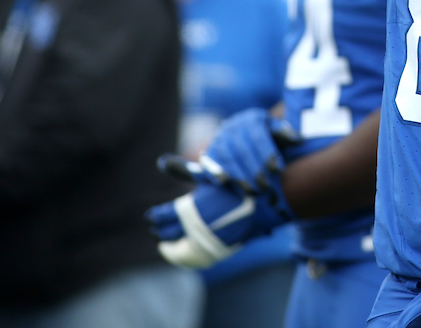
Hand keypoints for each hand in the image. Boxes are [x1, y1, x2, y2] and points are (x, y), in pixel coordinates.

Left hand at [145, 176, 291, 268]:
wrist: (269, 196)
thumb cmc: (238, 180)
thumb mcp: (211, 173)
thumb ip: (186, 171)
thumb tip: (161, 162)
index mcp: (193, 206)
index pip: (164, 216)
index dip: (156, 217)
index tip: (151, 216)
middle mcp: (199, 225)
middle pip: (171, 232)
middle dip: (161, 232)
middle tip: (155, 230)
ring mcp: (211, 239)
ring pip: (183, 249)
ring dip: (173, 247)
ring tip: (167, 244)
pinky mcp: (224, 247)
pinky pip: (198, 258)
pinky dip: (188, 257)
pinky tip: (187, 251)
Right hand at [200, 108, 300, 196]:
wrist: (244, 134)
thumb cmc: (267, 136)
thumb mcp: (278, 131)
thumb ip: (287, 135)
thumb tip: (299, 140)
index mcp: (252, 119)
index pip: (260, 137)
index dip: (268, 154)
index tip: (278, 171)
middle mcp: (233, 125)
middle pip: (243, 150)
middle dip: (255, 171)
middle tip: (266, 188)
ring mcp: (219, 137)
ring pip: (228, 157)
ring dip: (239, 176)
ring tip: (252, 192)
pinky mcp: (209, 149)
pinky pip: (211, 161)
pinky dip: (216, 171)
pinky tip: (225, 183)